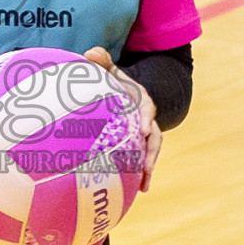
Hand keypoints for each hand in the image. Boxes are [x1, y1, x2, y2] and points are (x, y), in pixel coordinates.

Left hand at [84, 46, 159, 191]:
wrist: (125, 93)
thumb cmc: (113, 82)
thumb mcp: (110, 70)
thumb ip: (101, 61)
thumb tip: (89, 54)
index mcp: (141, 100)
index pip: (146, 109)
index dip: (146, 118)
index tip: (143, 128)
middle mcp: (146, 119)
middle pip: (154, 137)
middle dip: (152, 153)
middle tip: (147, 168)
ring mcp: (144, 133)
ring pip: (150, 151)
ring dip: (149, 168)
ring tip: (144, 186)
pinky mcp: (137, 145)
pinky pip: (139, 159)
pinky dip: (138, 174)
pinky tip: (134, 190)